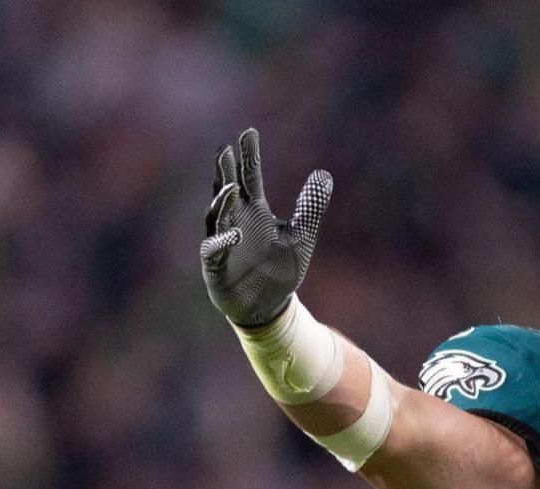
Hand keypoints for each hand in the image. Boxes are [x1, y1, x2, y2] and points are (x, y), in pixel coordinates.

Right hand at [199, 128, 332, 327]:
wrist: (271, 306)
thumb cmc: (281, 268)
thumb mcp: (302, 235)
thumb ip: (309, 206)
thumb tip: (324, 174)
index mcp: (254, 211)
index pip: (249, 177)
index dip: (249, 156)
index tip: (249, 133)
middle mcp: (235, 221)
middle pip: (226, 190)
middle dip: (224, 171)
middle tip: (224, 150)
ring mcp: (223, 242)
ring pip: (217, 217)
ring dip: (222, 203)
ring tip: (230, 187)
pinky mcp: (217, 267)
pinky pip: (215, 251)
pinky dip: (222, 242)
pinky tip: (234, 234)